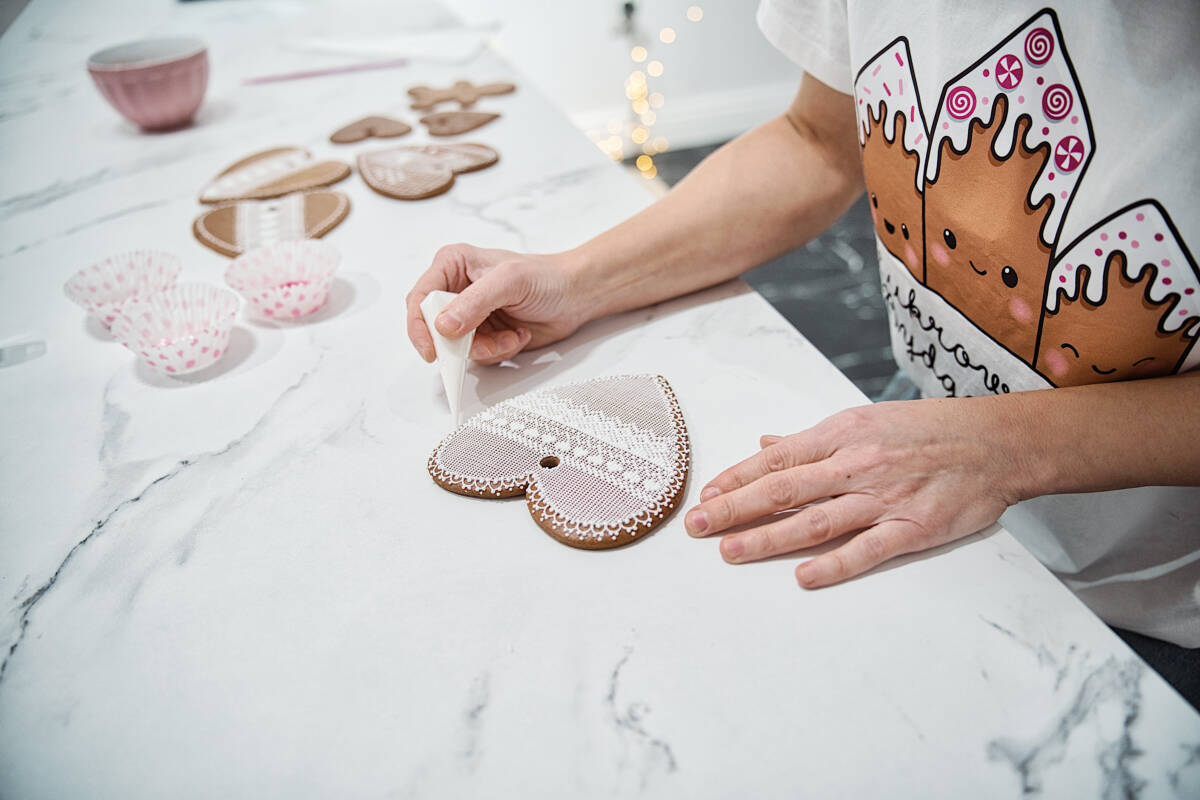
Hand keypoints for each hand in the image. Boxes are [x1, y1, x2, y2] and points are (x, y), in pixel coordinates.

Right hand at [406, 244, 586, 364]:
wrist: (575, 295)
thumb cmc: (546, 277)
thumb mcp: (509, 281)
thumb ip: (474, 302)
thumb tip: (443, 325)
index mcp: (452, 265)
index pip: (420, 297)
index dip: (419, 326)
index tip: (431, 350)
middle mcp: (456, 290)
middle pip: (434, 327)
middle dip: (461, 342)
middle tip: (485, 342)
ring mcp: (469, 315)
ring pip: (457, 346)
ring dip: (486, 347)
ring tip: (512, 335)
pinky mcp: (484, 334)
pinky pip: (478, 355)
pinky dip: (499, 351)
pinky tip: (517, 336)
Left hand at [684, 398, 1025, 587]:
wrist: (997, 443)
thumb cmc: (928, 429)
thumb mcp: (865, 420)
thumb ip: (813, 440)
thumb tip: (767, 444)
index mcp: (842, 435)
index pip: (777, 459)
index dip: (736, 478)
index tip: (705, 495)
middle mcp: (857, 464)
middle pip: (784, 490)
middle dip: (735, 508)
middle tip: (697, 526)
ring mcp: (884, 498)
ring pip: (815, 521)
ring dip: (769, 538)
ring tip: (731, 552)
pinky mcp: (914, 528)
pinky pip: (867, 550)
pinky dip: (834, 563)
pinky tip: (802, 576)